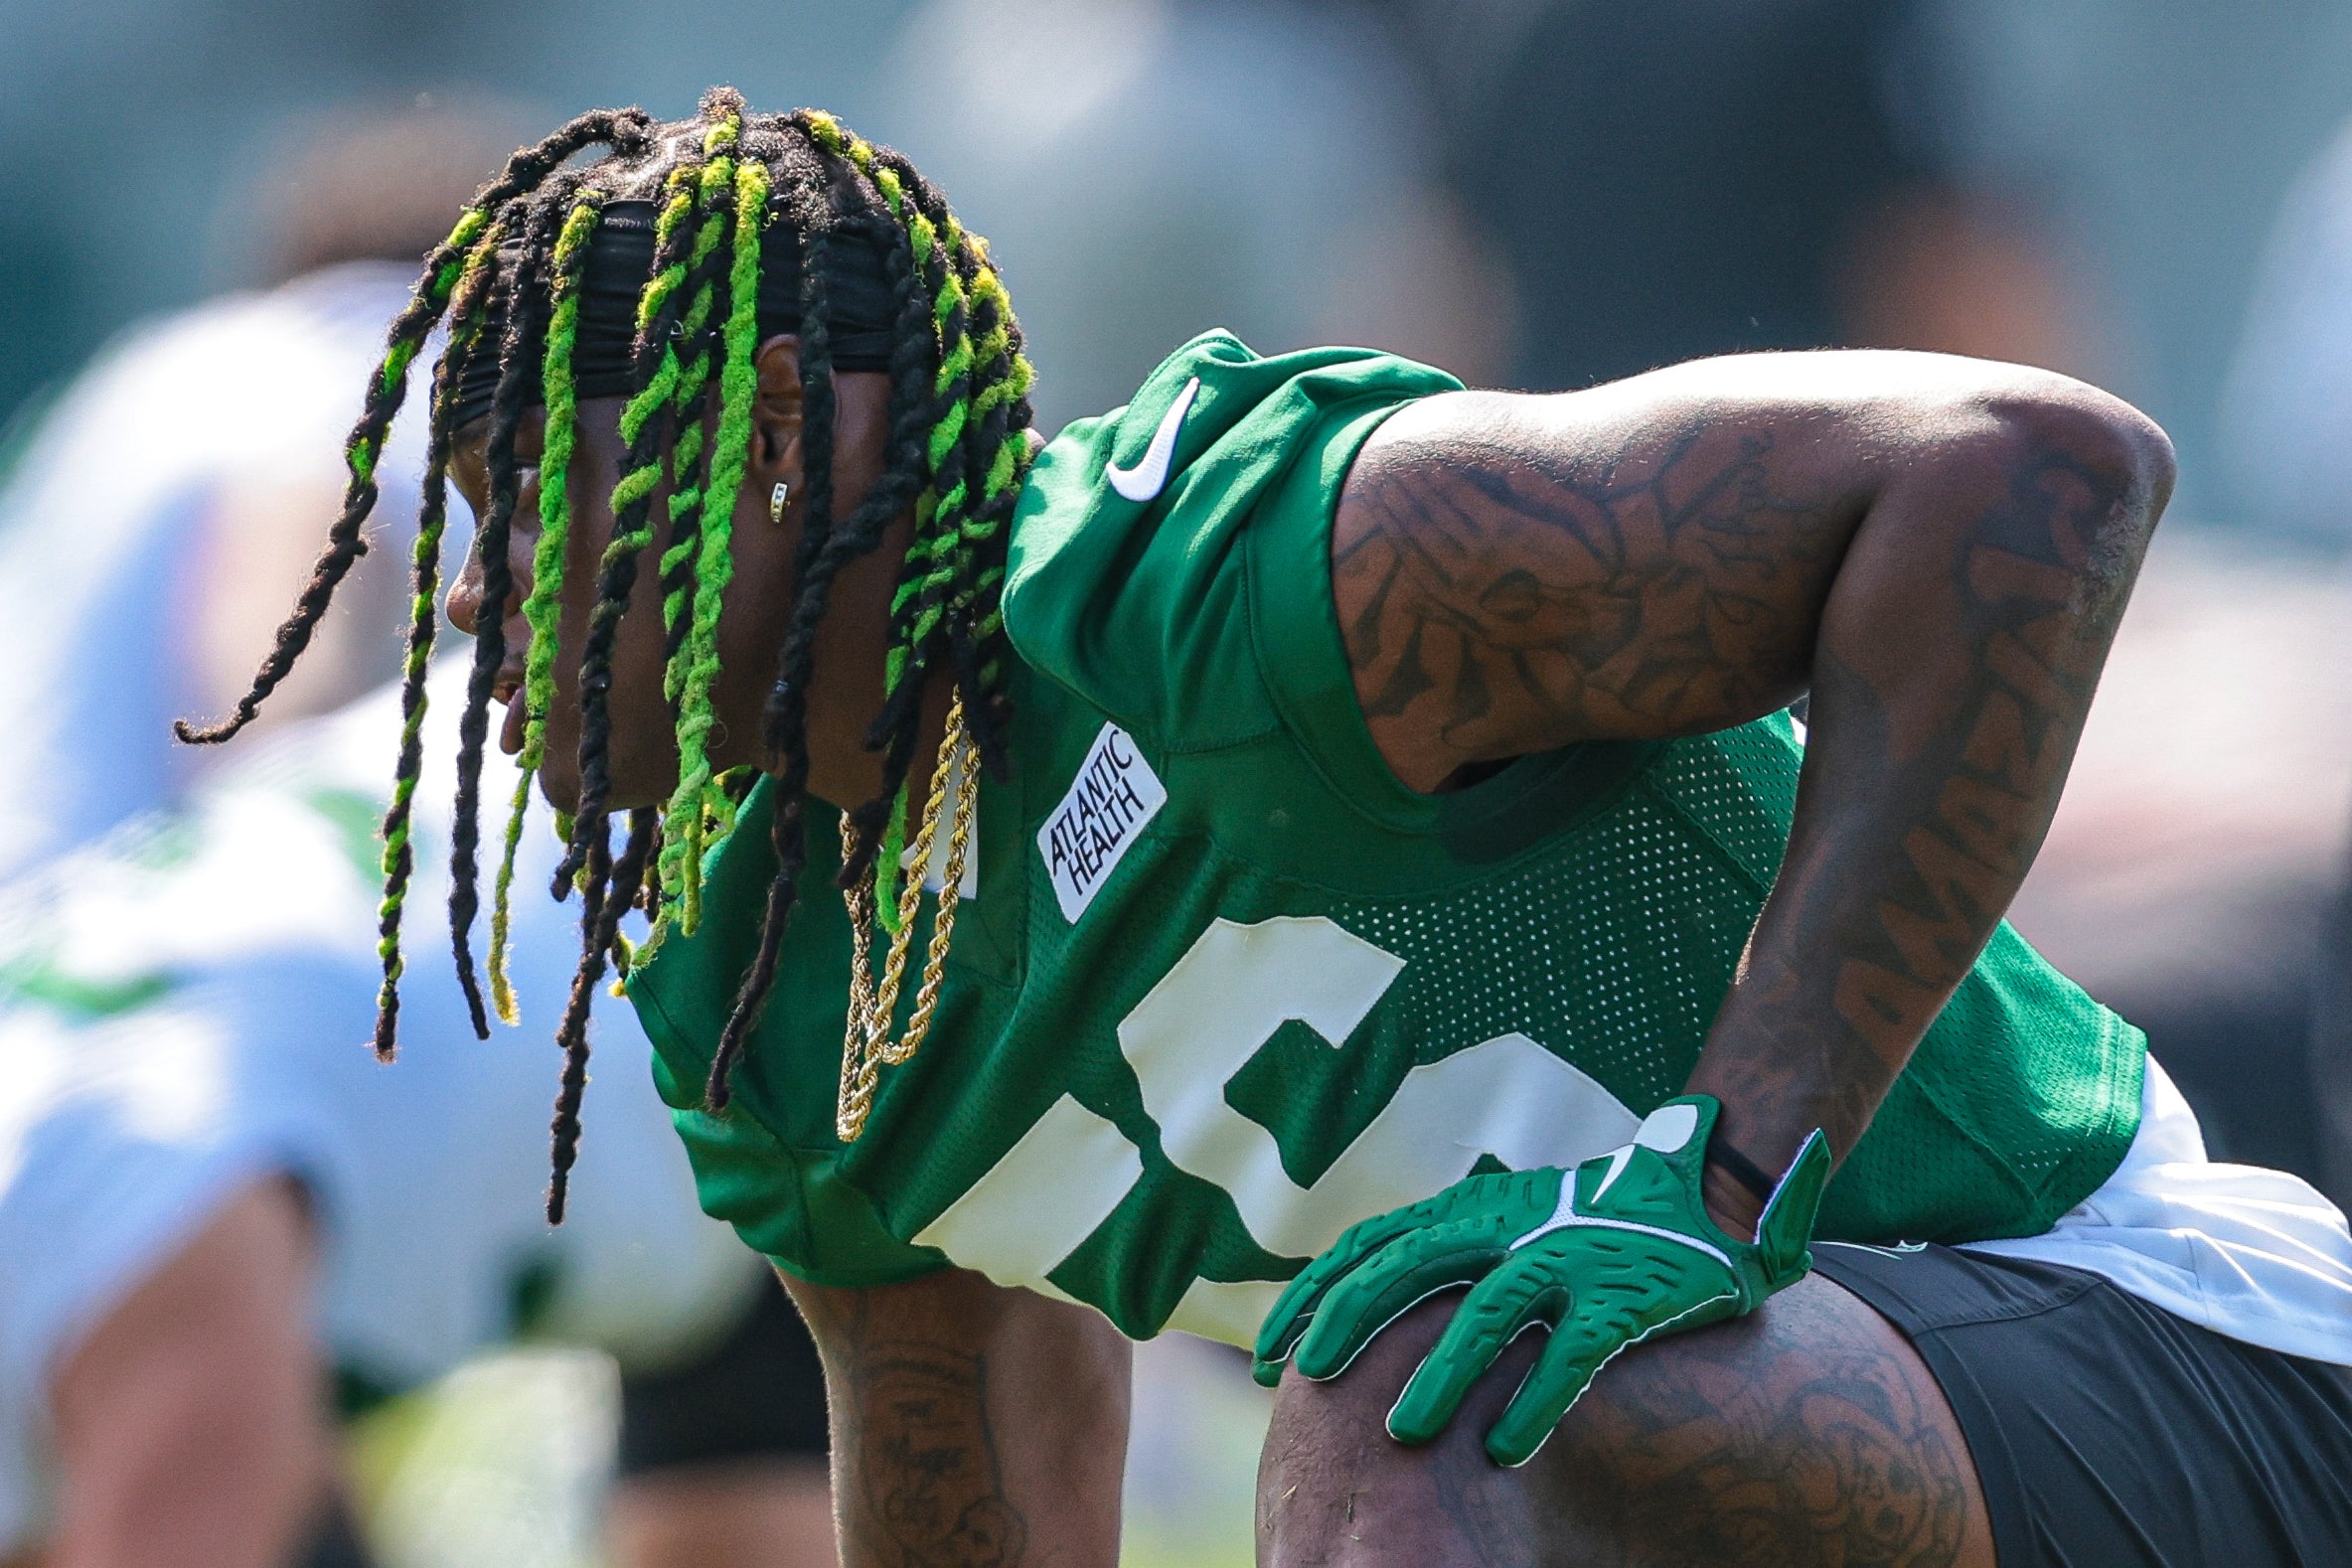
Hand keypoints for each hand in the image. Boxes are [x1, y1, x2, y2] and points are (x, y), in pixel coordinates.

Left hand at [1252, 1095, 1828, 1466]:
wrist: (1708, 1190)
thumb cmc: (1596, 1214)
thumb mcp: (1508, 1215)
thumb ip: (1448, 1247)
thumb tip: (1367, 1301)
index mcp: (1474, 1208)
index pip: (1372, 1243)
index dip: (1315, 1293)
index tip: (1270, 1349)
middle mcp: (1511, 1225)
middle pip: (1410, 1267)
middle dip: (1350, 1320)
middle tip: (1306, 1379)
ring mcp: (1568, 1256)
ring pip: (1487, 1313)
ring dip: (1440, 1374)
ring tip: (1401, 1434)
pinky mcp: (1624, 1295)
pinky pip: (1573, 1354)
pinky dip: (1537, 1400)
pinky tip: (1505, 1449)